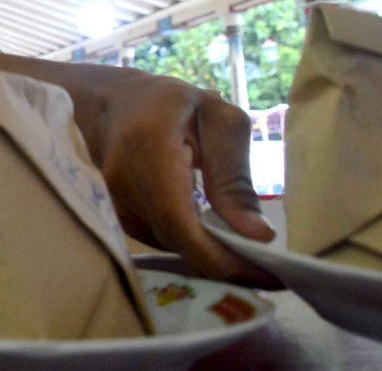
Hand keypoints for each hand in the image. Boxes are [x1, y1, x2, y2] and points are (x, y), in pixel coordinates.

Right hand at [87, 71, 280, 287]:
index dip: (221, 257)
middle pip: (177, 240)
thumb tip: (257, 236)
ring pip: (170, 245)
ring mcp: (112, 203)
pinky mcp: (114, 217)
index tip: (268, 277)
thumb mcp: (218, 121)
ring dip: (209, 253)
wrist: (113, 106)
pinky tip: (212, 234)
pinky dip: (189, 242)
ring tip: (244, 248)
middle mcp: (120, 182)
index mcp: (148, 147)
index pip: (180, 220)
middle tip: (269, 269)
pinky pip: (160, 240)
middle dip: (225, 261)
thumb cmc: (172, 105)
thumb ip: (235, 177)